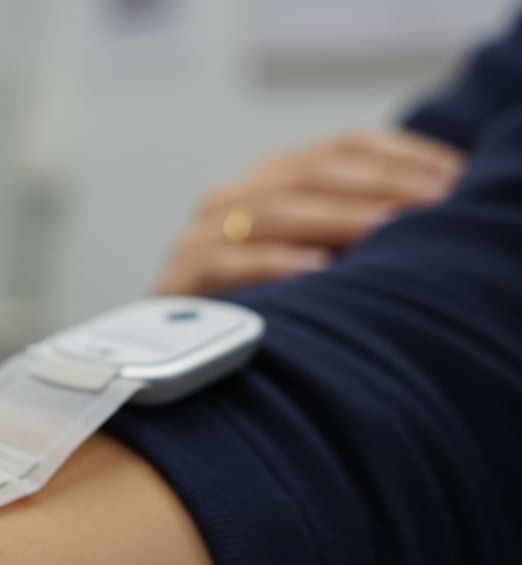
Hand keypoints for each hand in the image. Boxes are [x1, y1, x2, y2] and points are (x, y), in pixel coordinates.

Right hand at [154, 128, 462, 295]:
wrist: (180, 349)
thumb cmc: (267, 304)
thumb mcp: (321, 254)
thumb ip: (358, 224)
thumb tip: (438, 205)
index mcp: (269, 179)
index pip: (340, 147)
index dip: (399, 156)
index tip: (452, 177)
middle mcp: (232, 198)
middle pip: (308, 174)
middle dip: (377, 187)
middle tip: (431, 206)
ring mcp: (199, 237)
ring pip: (268, 210)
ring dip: (332, 219)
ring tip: (384, 232)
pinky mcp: (178, 280)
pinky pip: (221, 263)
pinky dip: (269, 263)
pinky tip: (314, 270)